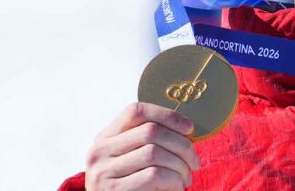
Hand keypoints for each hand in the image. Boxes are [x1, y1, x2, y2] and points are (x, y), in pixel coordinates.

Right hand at [85, 102, 199, 190]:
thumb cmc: (133, 186)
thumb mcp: (132, 159)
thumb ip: (150, 142)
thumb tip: (186, 129)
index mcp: (105, 138)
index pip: (136, 111)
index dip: (167, 115)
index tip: (189, 128)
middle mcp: (99, 152)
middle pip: (150, 132)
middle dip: (181, 145)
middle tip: (194, 162)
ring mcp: (103, 172)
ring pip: (154, 153)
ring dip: (180, 166)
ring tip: (186, 178)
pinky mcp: (114, 190)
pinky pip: (154, 175)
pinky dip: (173, 181)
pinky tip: (177, 187)